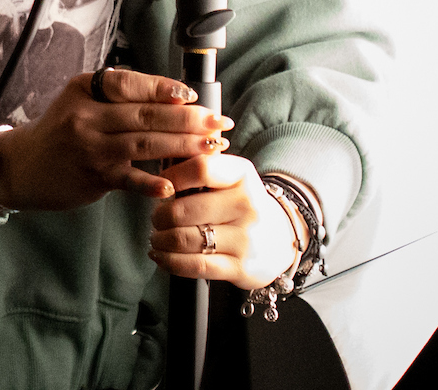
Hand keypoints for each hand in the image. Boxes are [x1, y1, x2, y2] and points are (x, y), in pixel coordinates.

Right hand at [0, 68, 234, 213]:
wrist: (23, 166)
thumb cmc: (61, 130)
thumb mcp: (80, 101)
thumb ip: (118, 97)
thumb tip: (173, 96)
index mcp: (86, 89)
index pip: (132, 84)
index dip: (165, 89)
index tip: (193, 95)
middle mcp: (87, 115)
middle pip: (146, 115)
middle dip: (188, 119)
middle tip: (218, 122)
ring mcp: (91, 147)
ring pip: (145, 144)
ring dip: (183, 146)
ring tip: (211, 147)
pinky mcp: (93, 177)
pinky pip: (129, 180)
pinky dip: (151, 183)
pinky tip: (173, 185)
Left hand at [146, 154, 302, 289]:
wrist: (280, 241)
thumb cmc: (241, 207)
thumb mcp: (231, 180)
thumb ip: (200, 172)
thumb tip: (159, 175)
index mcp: (243, 175)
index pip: (200, 169)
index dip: (172, 178)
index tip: (161, 187)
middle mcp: (248, 205)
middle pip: (184, 209)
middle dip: (160, 216)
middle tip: (157, 218)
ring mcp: (245, 239)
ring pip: (185, 239)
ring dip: (161, 240)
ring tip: (157, 238)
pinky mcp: (240, 267)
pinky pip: (195, 266)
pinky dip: (170, 262)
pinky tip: (162, 256)